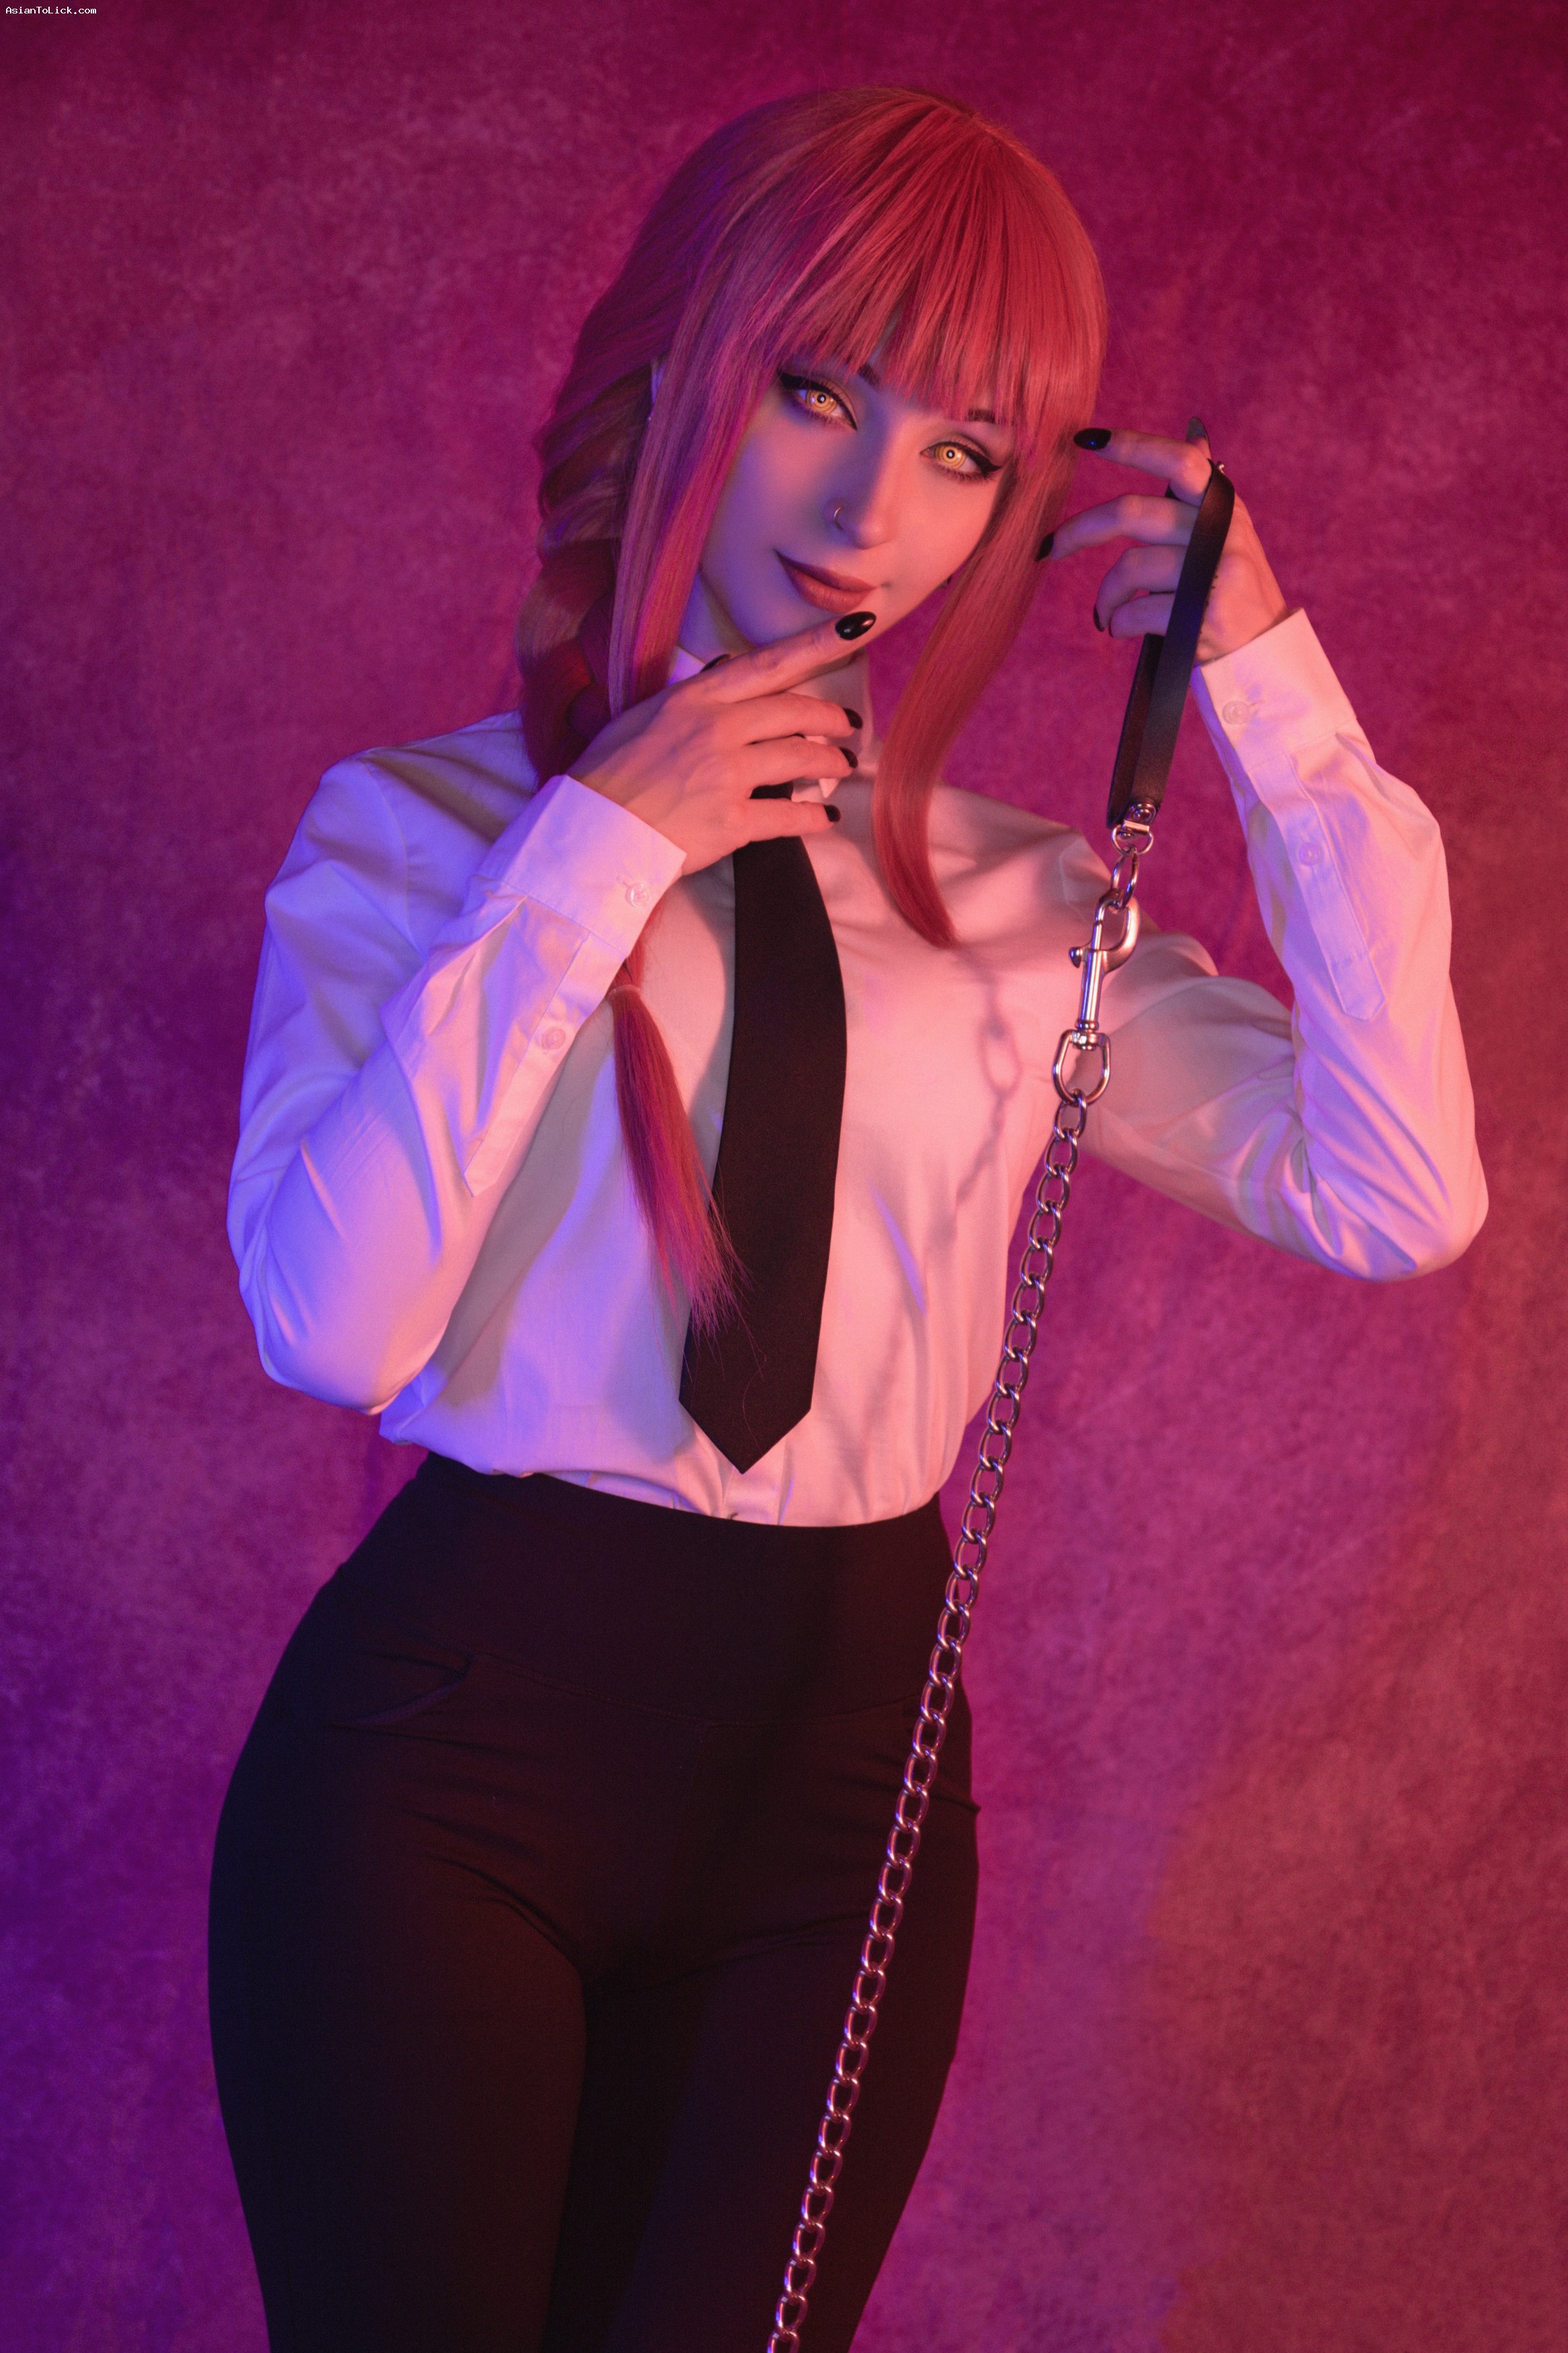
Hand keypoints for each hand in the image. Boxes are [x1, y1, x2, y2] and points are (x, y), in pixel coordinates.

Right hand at [570, 615, 863, 873]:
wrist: (591, 830)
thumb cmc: (610, 773)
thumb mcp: (647, 715)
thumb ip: (694, 698)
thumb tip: (729, 674)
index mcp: (696, 698)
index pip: (768, 663)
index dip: (817, 644)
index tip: (855, 628)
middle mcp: (718, 730)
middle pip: (796, 713)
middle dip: (831, 718)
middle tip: (849, 725)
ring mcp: (727, 776)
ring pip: (800, 759)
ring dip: (830, 762)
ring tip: (842, 765)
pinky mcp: (731, 823)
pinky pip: (789, 817)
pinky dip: (814, 818)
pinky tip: (825, 818)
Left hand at [1047, 421, 1288, 663]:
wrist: (1265, 660)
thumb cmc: (1233, 596)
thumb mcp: (1228, 537)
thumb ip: (1201, 495)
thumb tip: (1192, 430)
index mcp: (1225, 507)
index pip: (1178, 461)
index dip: (1132, 446)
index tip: (1086, 439)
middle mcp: (1224, 532)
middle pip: (1132, 512)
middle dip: (1079, 530)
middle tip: (1050, 548)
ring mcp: (1216, 573)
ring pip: (1130, 568)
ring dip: (1106, 597)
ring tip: (1106, 614)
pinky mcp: (1205, 615)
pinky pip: (1137, 612)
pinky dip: (1119, 624)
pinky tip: (1122, 630)